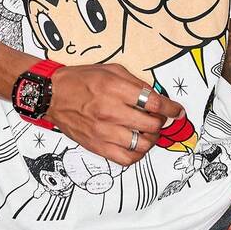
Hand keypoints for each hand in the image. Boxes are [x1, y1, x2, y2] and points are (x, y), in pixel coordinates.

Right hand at [46, 62, 185, 166]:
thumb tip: (157, 97)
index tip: (177, 111)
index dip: (172, 108)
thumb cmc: (81, 80)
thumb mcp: (111, 70)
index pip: (154, 103)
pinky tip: (136, 144)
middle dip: (162, 122)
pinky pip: (126, 159)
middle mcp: (110, 112)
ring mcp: (103, 132)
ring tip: (148, 132)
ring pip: (142, 145)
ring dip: (151, 139)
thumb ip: (135, 83)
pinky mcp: (97, 146)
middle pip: (151, 125)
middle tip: (159, 118)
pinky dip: (138, 154)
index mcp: (114, 89)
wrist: (53, 95)